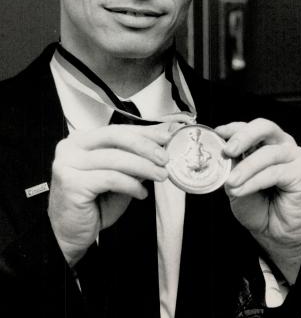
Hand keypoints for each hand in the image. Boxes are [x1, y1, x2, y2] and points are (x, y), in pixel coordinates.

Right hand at [48, 124, 169, 266]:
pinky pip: (111, 178)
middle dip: (144, 145)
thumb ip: (133, 161)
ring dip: (143, 166)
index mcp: (81, 140)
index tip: (165, 136)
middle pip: (115, 136)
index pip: (117, 130)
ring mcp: (68, 163)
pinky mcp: (72, 182)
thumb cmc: (93, 206)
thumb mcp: (118, 177)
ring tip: (160, 175)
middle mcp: (71, 147)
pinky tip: (141, 193)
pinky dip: (131, 184)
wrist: (67, 236)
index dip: (143, 132)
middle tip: (164, 157)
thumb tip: (159, 147)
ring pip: (115, 157)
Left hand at [216, 118, 300, 282]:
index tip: (218, 133)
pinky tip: (242, 189)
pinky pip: (274, 173)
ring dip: (246, 168)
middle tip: (228, 151)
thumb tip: (221, 153)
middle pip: (264, 127)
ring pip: (267, 153)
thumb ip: (231, 164)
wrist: (270, 231)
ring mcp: (292, 157)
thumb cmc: (255, 203)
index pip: (248, 126)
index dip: (233, 128)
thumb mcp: (235, 180)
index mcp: (264, 141)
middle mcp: (280, 144)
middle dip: (243, 137)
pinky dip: (255, 181)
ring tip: (231, 182)